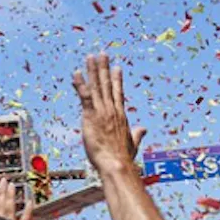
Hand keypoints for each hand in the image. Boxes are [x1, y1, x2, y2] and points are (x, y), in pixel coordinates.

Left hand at [72, 54, 145, 175]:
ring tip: (90, 57)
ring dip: (92, 70)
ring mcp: (102, 111)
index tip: (117, 67)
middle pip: (107, 85)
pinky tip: (76, 73)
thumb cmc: (123, 158)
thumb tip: (143, 128)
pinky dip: (80, 84)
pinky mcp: (91, 116)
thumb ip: (137, 134)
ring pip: (96, 86)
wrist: (117, 164)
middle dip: (104, 68)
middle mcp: (112, 110)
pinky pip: (84, 96)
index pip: (118, 92)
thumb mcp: (132, 144)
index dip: (117, 79)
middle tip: (102, 54)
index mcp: (120, 115)